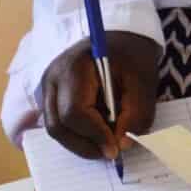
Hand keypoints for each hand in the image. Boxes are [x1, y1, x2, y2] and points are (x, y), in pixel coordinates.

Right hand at [38, 31, 159, 160]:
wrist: (120, 38)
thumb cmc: (131, 56)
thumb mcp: (143, 82)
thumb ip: (137, 115)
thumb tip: (121, 145)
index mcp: (73, 68)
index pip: (74, 112)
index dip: (94, 135)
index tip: (116, 149)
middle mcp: (52, 78)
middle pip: (57, 126)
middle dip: (85, 145)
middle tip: (111, 152)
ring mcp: (47, 88)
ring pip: (55, 129)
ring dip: (80, 142)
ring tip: (106, 140)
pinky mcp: (50, 96)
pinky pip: (57, 124)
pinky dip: (76, 135)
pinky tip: (96, 131)